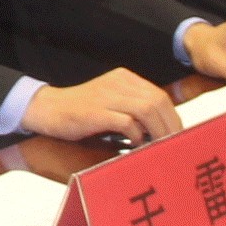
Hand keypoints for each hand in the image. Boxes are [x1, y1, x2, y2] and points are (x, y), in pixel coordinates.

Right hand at [21, 69, 179, 146]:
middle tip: (173, 144)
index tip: (177, 135)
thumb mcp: (109, 101)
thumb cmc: (80, 111)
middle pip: (157, 101)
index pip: (159, 95)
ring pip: (147, 109)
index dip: (172, 116)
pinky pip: (127, 122)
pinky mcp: (96, 112)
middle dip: (170, 125)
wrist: (47, 109)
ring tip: (159, 146)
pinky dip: (136, 135)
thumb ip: (132, 108)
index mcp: (124, 78)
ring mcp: (107, 96)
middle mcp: (118, 83)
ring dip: (158, 131)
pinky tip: (135, 145)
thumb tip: (159, 128)